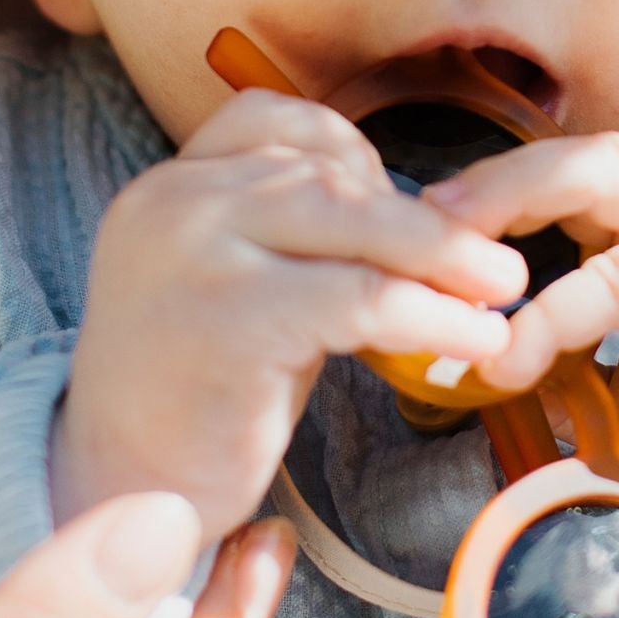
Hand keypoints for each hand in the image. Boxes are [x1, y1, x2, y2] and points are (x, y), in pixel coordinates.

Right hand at [53, 86, 528, 537]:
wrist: (116, 496)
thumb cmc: (196, 395)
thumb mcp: (235, 284)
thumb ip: (293, 233)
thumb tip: (415, 216)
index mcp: (169, 184)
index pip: (275, 122)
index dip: (357, 158)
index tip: (409, 211)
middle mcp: (173, 201)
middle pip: (326, 173)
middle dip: (423, 219)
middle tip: (496, 261)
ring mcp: (195, 252)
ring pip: (351, 224)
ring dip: (443, 259)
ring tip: (502, 290)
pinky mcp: (231, 318)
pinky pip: (359, 299)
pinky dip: (430, 315)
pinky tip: (472, 339)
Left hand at [423, 133, 618, 565]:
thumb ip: (555, 353)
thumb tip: (462, 361)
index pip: (563, 169)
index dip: (489, 189)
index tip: (415, 227)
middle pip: (574, 154)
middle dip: (488, 181)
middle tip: (412, 222)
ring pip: (600, 181)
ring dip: (512, 214)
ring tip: (446, 266)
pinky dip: (556, 310)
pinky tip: (507, 354)